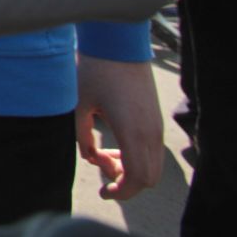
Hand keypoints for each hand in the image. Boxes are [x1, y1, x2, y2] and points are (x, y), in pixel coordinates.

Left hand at [75, 55, 162, 199]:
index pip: (138, 179)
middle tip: (100, 164)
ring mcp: (156, 126)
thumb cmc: (96, 71)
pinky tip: (112, 142)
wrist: (118, 43)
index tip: (103, 191)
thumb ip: (82, 137)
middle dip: (125, 182)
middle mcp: (151, 132)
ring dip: (130, 168)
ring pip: (152, 166)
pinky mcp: (155, 119)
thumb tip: (91, 158)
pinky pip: (151, 150)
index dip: (122, 193)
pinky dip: (135, 156)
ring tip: (102, 153)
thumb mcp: (80, 105)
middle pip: (149, 178)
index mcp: (133, 131)